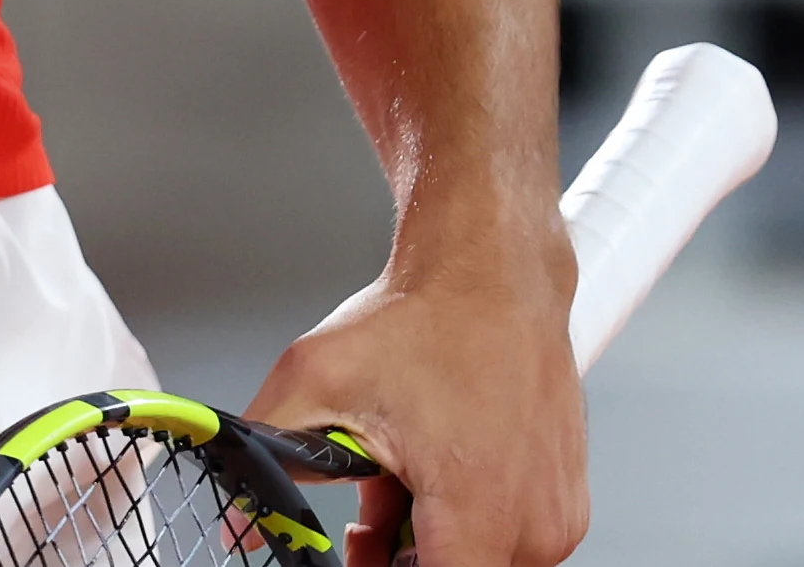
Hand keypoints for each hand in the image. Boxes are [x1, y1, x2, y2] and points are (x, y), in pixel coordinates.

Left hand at [248, 227, 590, 566]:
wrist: (493, 266)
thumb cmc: (427, 316)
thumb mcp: (319, 381)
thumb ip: (270, 457)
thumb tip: (240, 522)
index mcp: (480, 505)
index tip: (357, 560)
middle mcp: (533, 522)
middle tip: (361, 530)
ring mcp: (555, 514)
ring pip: (475, 563)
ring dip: (425, 548)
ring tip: (391, 487)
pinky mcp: (563, 501)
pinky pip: (503, 543)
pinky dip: (459, 525)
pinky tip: (425, 480)